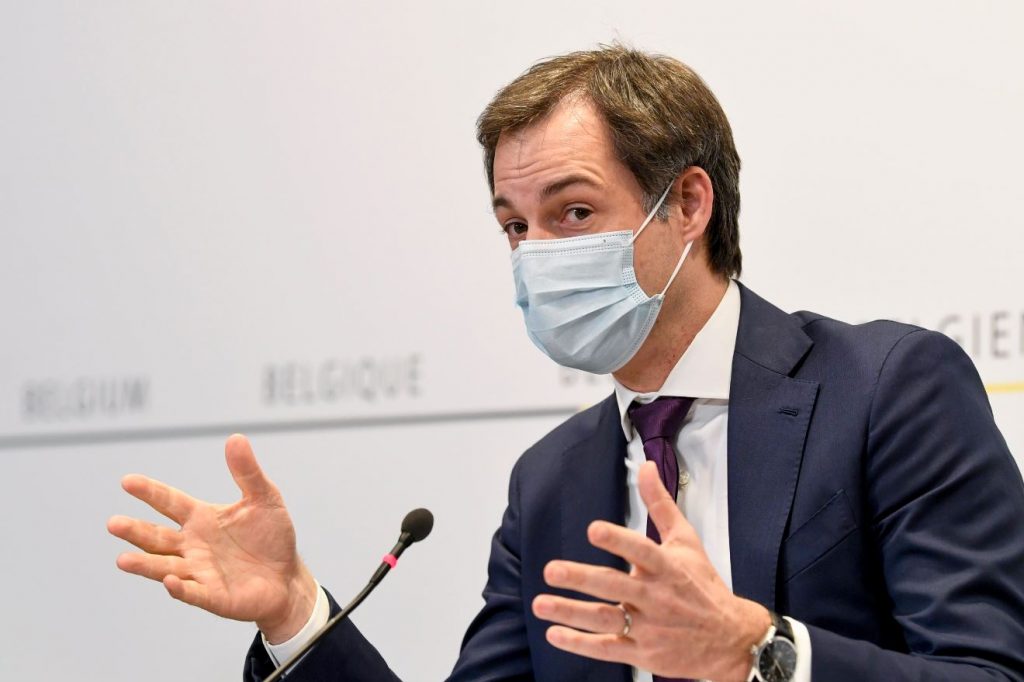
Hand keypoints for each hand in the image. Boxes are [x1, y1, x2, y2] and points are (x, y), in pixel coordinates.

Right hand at [107, 434, 317, 642]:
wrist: (288, 577)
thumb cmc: (272, 537)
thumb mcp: (264, 498)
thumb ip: (247, 472)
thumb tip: (236, 438)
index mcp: (201, 519)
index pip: (169, 502)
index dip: (150, 492)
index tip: (127, 481)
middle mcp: (193, 545)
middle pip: (157, 538)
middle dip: (135, 531)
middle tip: (113, 523)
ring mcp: (200, 572)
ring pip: (165, 567)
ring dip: (145, 564)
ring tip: (122, 560)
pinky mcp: (213, 596)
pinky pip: (192, 592)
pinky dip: (179, 588)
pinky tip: (169, 581)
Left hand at [532, 461, 769, 680]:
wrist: (731, 639)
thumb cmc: (704, 586)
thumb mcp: (687, 541)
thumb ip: (660, 504)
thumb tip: (646, 467)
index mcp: (666, 567)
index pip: (641, 550)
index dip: (617, 540)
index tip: (593, 529)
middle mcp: (656, 596)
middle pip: (615, 586)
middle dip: (581, 578)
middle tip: (552, 570)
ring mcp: (649, 627)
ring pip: (606, 618)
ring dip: (571, 612)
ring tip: (541, 603)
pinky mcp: (643, 652)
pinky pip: (607, 648)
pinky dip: (581, 643)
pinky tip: (555, 634)